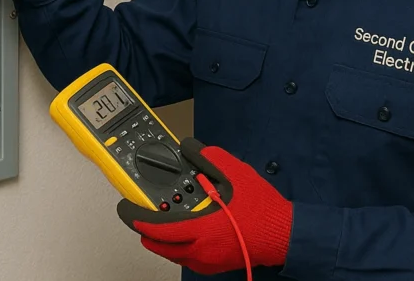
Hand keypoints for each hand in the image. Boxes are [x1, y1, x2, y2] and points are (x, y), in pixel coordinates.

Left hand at [116, 138, 292, 275]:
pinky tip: (187, 231)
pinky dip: (180, 247)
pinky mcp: (216, 266)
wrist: (284, 235)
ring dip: (164, 240)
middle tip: (142, 216)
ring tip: (163, 222)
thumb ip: (210, 158)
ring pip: (173, 254)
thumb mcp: (236, 174)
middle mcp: (201, 250)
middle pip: (160, 246)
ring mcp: (208, 261)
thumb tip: (191, 148)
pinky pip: (188, 259)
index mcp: (202, 229)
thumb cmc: (264, 211)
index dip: (138, 219)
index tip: (128, 210)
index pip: (158, 229)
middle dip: (146, 231)